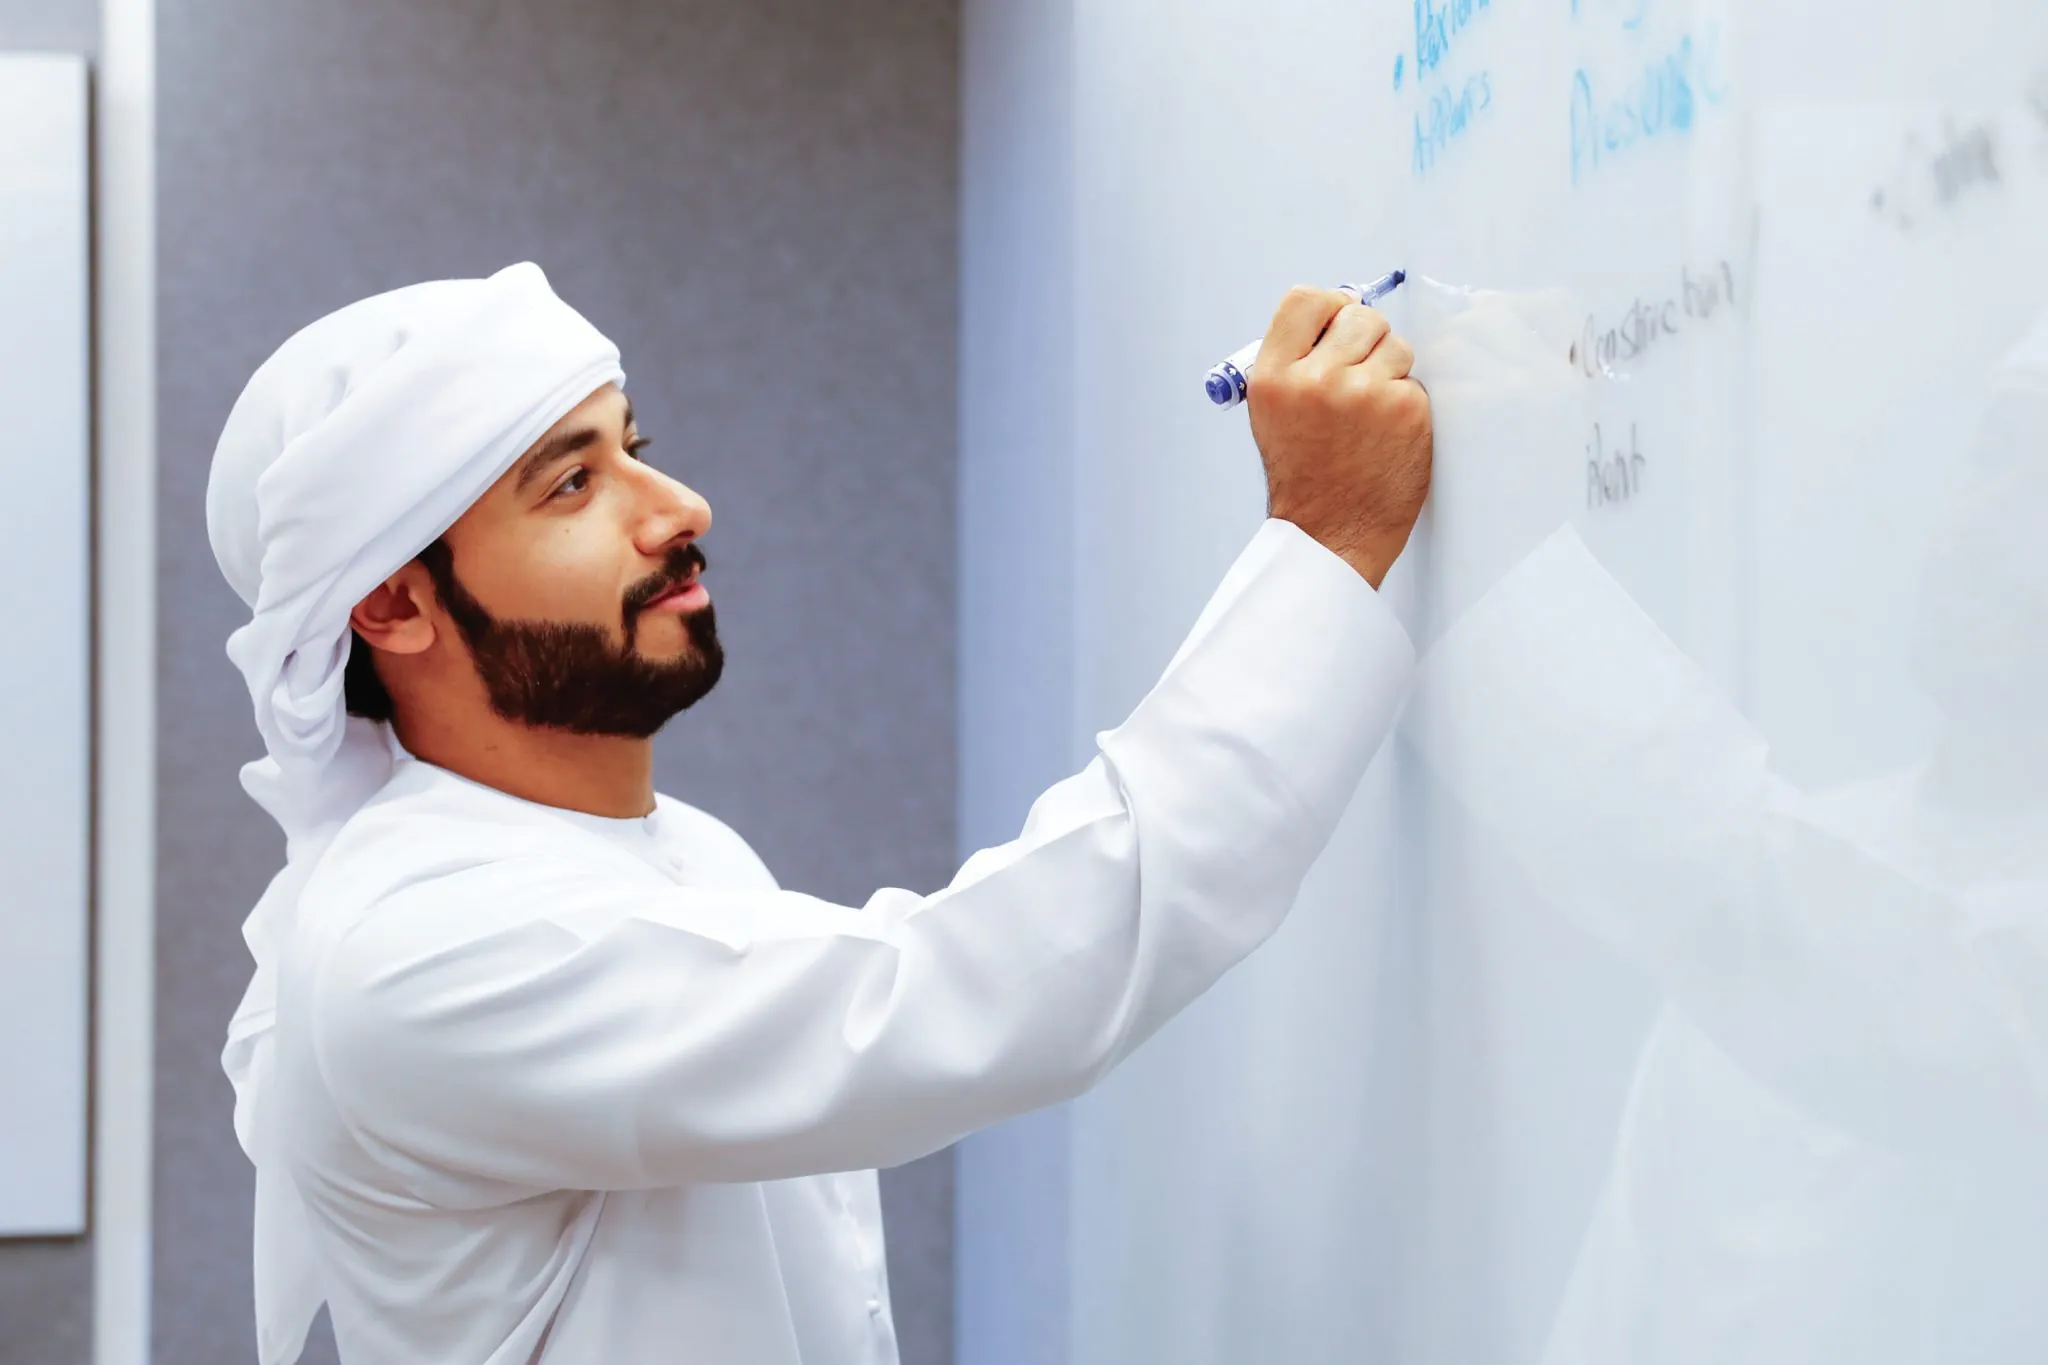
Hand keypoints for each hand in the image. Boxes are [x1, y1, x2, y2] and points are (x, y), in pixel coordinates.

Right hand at [1246, 287, 1432, 586]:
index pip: (1306, 299)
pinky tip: (1387, 436)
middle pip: (1360, 316)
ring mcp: (1364, 394)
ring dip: (1390, 372)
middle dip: (1365, 342)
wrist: (1330, 535)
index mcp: (1273, 378)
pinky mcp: (1406, 411)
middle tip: (1357, 380)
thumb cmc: (1304, 473)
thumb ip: (1296, 360)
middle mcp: (1315, 380)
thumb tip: (1343, 308)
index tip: (1338, 326)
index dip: (1329, 308)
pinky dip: (1407, 405)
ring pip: (1396, 346)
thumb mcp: (1271, 412)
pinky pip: (1416, 383)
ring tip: (1370, 415)